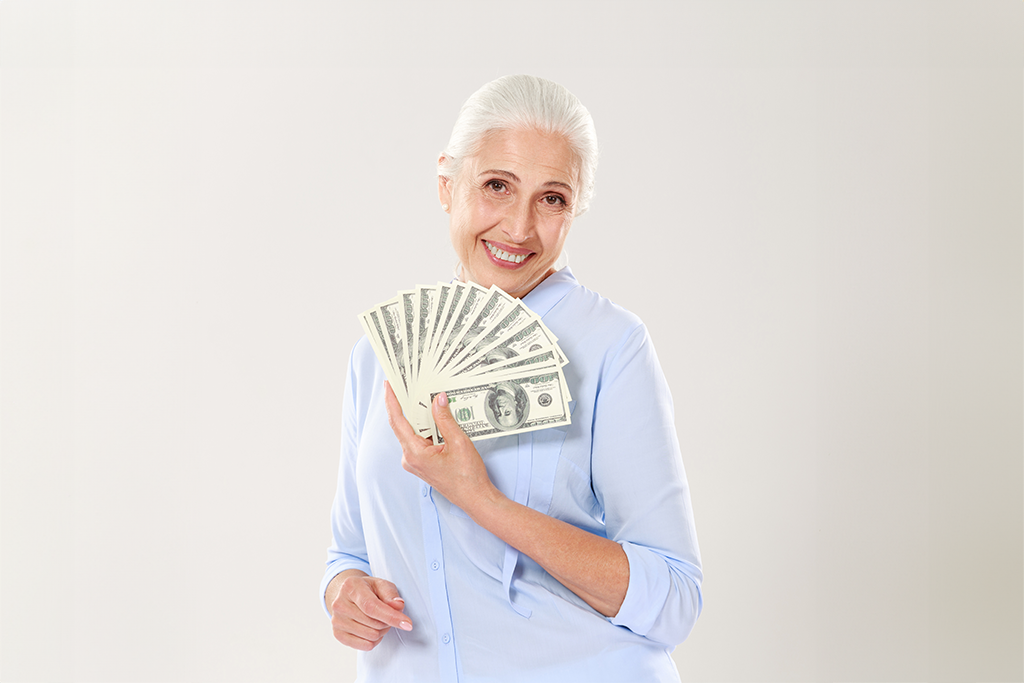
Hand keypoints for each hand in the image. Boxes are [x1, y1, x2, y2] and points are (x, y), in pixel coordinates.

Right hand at [328, 570, 411, 650]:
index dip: (391, 617)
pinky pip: (364, 646)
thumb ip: (391, 594)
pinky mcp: (338, 634)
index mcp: (351, 587)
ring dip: (382, 631)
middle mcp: (339, 604)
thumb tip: (398, 605)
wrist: (349, 594)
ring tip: (379, 620)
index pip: (372, 607)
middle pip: (374, 624)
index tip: (407, 623)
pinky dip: (374, 640)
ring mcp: (337, 620)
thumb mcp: (381, 584)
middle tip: (388, 615)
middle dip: (388, 622)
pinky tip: (372, 629)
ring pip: (370, 636)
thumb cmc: (367, 589)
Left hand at [384, 382, 498, 513]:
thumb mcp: (459, 442)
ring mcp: (415, 462)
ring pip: (413, 432)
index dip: (392, 401)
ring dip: (420, 417)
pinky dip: (427, 428)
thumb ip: (445, 419)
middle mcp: (410, 458)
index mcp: (415, 453)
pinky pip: (421, 440)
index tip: (389, 385)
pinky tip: (436, 418)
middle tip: (410, 386)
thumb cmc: (468, 477)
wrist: (475, 498)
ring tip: (427, 399)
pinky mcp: (422, 463)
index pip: (398, 421)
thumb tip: (438, 399)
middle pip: (404, 425)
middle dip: (407, 405)